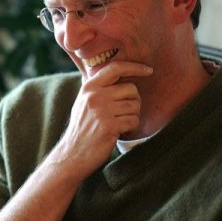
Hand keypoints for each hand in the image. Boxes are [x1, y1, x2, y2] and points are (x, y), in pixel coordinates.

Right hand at [52, 61, 152, 178]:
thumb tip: (122, 74)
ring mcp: (101, 110)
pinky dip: (131, 128)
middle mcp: (94, 96)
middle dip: (134, 102)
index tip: (148, 70)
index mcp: (89, 87)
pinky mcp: (109, 126)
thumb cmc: (82, 128)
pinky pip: (134, 121)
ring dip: (132, 117)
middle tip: (124, 114)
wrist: (73, 153)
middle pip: (131, 89)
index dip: (135, 67)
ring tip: (119, 124)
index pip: (115, 68)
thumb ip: (99, 88)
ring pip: (135, 106)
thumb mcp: (84, 102)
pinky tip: (119, 132)